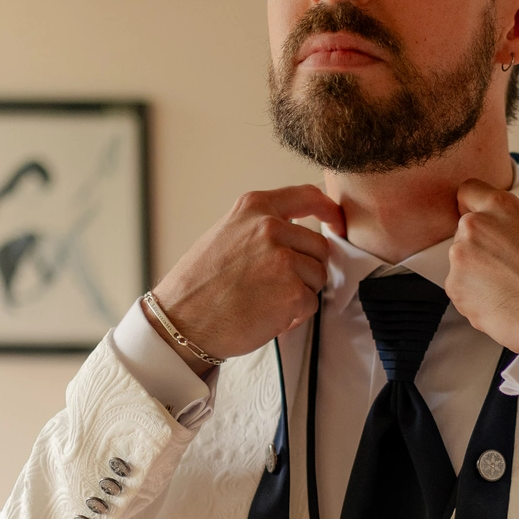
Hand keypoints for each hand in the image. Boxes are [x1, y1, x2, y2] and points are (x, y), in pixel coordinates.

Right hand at [150, 186, 347, 374]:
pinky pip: (311, 304)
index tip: (336, 219)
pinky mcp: (292, 293)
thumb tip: (296, 234)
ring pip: (318, 277)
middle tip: (277, 284)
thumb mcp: (226, 234)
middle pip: (318, 247)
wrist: (182, 321)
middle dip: (306, 268)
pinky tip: (267, 315)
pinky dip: (294, 315)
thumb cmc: (198, 285)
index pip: (307, 196)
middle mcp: (271, 228)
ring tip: (266, 299)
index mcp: (254, 208)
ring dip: (300, 292)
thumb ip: (261, 228)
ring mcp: (284, 261)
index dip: (328, 209)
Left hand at [446, 180, 518, 353]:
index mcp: (498, 206)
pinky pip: (462, 292)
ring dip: (477, 277)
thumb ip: (510, 224)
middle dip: (480, 250)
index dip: (471, 206)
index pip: (469, 191)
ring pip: (462, 265)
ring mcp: (461, 258)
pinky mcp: (456, 289)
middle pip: (465, 234)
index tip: (479, 221)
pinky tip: (503, 305)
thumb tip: (497, 231)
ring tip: (509, 292)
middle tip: (508, 270)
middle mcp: (474, 226)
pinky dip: (477, 300)